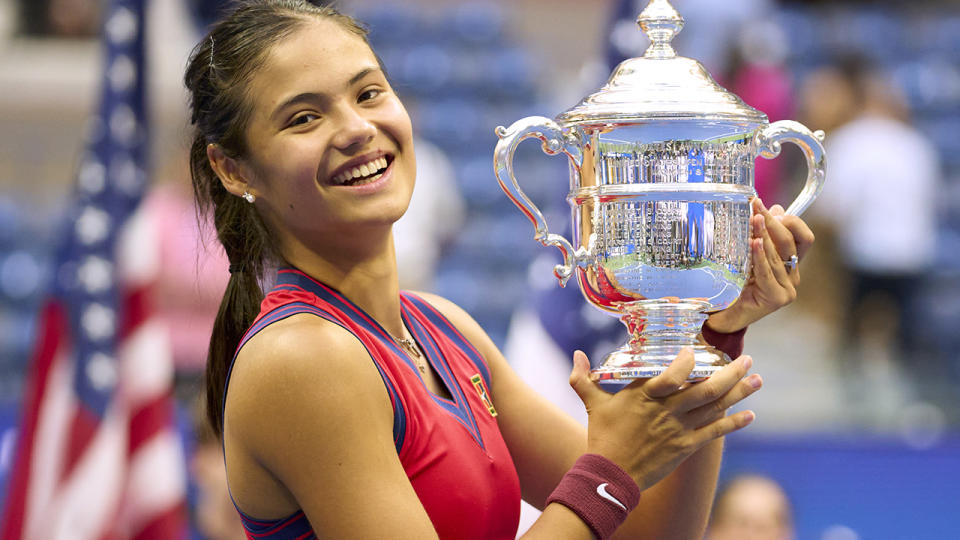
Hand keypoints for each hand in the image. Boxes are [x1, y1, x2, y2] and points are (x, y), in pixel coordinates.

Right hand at [569, 349, 760, 489]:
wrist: (610, 474)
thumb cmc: (602, 436)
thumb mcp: (592, 403)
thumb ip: (584, 378)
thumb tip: (575, 354)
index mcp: (645, 395)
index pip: (672, 375)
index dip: (687, 362)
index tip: (697, 350)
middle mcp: (667, 410)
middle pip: (705, 388)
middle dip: (730, 372)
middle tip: (748, 358)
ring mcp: (678, 429)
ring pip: (715, 407)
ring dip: (739, 393)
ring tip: (757, 379)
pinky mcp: (685, 447)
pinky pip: (715, 432)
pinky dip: (734, 423)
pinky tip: (750, 415)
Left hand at [706, 197, 815, 332]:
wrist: (723, 315)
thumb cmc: (734, 285)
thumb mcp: (748, 255)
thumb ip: (762, 236)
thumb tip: (776, 208)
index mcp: (790, 263)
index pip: (803, 237)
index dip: (789, 220)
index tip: (766, 207)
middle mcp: (793, 275)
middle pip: (789, 241)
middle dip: (772, 221)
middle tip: (756, 206)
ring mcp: (788, 288)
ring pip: (777, 255)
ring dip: (764, 234)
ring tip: (753, 219)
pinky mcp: (778, 298)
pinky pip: (767, 271)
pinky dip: (760, 256)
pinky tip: (755, 242)